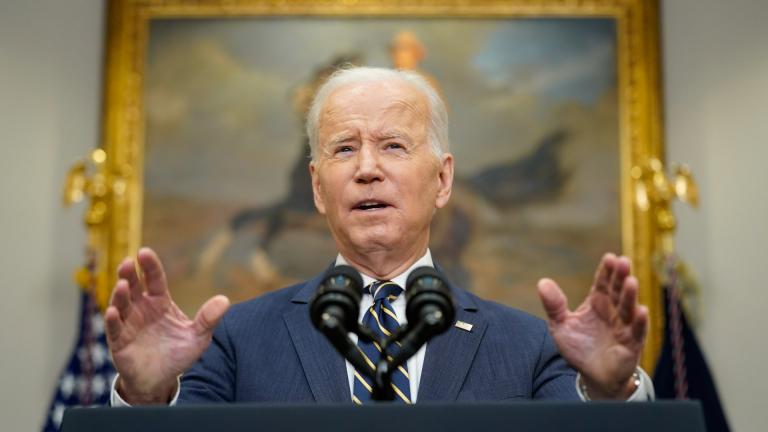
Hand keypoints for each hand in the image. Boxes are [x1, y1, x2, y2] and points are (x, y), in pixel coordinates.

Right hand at [104, 247, 229, 403]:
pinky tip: (113, 312)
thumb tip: (225, 300)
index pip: (154, 279)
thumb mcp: (198, 337)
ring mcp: (128, 323)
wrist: (161, 380)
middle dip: (129, 274)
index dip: (150, 266)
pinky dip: (113, 320)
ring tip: (122, 285)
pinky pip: (114, 328)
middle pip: (133, 286)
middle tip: (128, 262)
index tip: (144, 252)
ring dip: (120, 294)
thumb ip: (208, 319)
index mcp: (160, 302)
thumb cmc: (178, 354)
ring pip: (121, 304)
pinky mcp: (118, 341)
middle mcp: (141, 308)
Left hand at [537, 253, 647, 398]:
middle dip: (620, 276)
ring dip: (630, 295)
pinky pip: (637, 332)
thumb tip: (542, 282)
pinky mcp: (631, 345)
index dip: (606, 271)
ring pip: (628, 308)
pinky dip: (640, 322)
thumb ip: (554, 305)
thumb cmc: (579, 347)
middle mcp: (613, 311)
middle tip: (623, 261)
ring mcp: (624, 327)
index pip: (603, 283)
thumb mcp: (561, 325)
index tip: (610, 257)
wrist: (592, 375)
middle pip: (617, 291)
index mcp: (597, 303)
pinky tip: (641, 310)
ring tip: (631, 281)